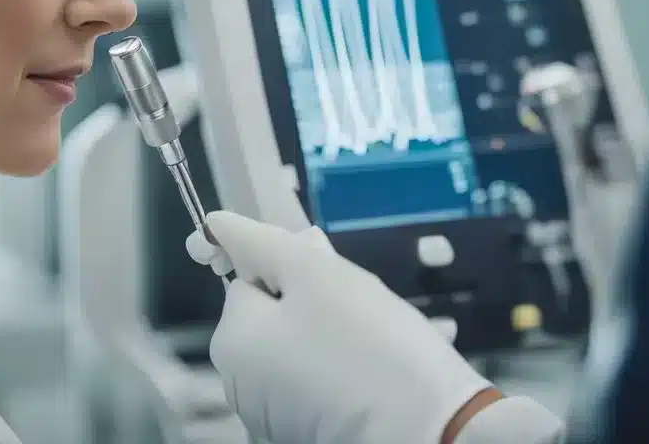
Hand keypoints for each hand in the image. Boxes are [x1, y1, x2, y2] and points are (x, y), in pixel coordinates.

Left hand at [187, 212, 495, 443]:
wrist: (432, 431)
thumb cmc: (368, 343)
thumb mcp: (314, 273)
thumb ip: (260, 244)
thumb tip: (216, 225)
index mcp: (231, 342)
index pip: (249, 279)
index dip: (292, 270)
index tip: (332, 280)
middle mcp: (241, 384)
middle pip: (276, 315)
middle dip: (319, 303)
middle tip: (366, 309)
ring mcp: (275, 414)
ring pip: (305, 346)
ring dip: (341, 333)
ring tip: (387, 337)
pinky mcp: (311, 431)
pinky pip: (326, 382)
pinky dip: (354, 368)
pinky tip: (394, 364)